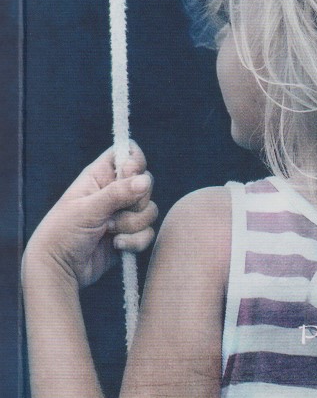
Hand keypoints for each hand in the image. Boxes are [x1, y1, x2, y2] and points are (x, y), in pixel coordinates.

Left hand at [23, 144, 157, 288]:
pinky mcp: (129, 235)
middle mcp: (115, 191)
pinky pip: (148, 233)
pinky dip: (135, 241)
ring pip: (150, 210)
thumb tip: (145, 180)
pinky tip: (116, 246)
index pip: (128, 152)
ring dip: (131, 224)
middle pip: (146, 182)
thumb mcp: (87, 209)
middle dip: (135, 201)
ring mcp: (123, 214)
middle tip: (112, 213)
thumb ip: (117, 193)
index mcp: (101, 176)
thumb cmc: (63, 233)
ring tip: (108, 231)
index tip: (128, 174)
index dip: (135, 161)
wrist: (59, 271)